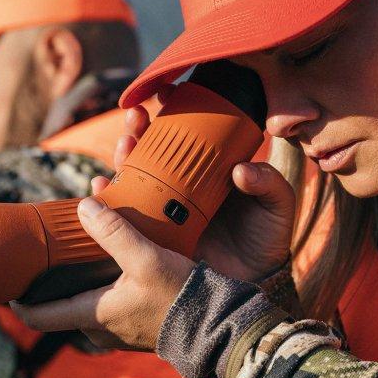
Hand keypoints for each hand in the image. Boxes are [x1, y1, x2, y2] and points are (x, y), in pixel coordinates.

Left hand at [12, 196, 194, 350]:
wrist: (219, 327)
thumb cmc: (181, 296)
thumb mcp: (146, 258)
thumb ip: (114, 233)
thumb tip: (83, 205)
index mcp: (91, 315)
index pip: (38, 317)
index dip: (18, 301)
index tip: (7, 280)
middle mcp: (99, 329)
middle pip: (60, 306)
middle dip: (53, 281)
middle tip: (47, 252)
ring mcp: (118, 330)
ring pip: (85, 303)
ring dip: (80, 280)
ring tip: (80, 249)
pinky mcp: (137, 325)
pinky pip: (108, 304)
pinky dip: (102, 283)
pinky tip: (112, 260)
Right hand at [103, 106, 293, 281]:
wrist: (252, 284)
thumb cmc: (265, 240)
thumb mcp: (278, 207)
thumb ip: (270, 184)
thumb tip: (240, 171)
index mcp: (209, 171)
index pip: (186, 134)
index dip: (173, 111)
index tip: (166, 93)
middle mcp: (181, 185)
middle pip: (152, 149)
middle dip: (138, 127)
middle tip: (137, 116)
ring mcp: (163, 208)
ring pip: (133, 174)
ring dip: (121, 155)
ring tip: (123, 145)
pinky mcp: (149, 234)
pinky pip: (121, 213)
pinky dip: (105, 197)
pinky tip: (99, 185)